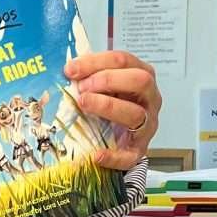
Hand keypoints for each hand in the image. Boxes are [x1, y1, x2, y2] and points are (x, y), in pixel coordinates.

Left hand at [64, 51, 160, 170]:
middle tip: (82, 87)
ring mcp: (148, 124)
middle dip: (108, 80)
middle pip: (140, 81)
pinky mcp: (140, 149)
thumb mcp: (102, 83)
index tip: (70, 69)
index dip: (96, 62)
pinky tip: (97, 154)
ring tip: (83, 104)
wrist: (120, 135)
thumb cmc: (110, 100)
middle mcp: (150, 98)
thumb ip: (88, 75)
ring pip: (136, 114)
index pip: (123, 60)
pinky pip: (131, 155)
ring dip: (108, 106)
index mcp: (141, 74)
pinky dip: (114, 156)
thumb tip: (66, 70)